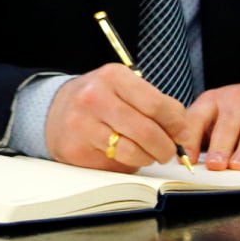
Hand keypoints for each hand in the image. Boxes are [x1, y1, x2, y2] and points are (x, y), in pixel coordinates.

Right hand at [44, 63, 187, 171]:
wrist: (56, 111)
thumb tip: (183, 132)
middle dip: (166, 147)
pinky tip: (126, 155)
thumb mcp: (125, 89)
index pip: (157, 104)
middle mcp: (95, 96)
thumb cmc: (101, 100)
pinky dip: (129, 164)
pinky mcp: (76, 147)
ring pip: (133, 151)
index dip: (177, 124)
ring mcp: (83, 123)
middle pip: (147, 130)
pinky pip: (115, 163)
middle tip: (168, 151)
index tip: (181, 133)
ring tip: (148, 154)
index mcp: (113, 77)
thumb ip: (155, 105)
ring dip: (149, 158)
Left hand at [179, 79, 239, 169]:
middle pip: (228, 122)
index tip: (188, 159)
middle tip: (215, 165)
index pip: (198, 116)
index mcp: (215, 99)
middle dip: (220, 145)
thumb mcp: (221, 117)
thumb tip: (188, 162)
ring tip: (238, 166)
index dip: (191, 138)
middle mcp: (238, 97)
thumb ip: (205, 136)